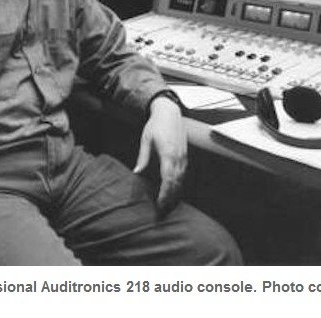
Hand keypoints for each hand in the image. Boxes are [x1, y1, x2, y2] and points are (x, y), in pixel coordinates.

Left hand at [133, 96, 187, 211]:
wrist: (170, 112)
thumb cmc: (155, 125)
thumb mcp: (146, 139)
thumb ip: (143, 157)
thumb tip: (136, 172)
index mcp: (168, 153)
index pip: (168, 178)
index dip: (165, 193)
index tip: (160, 203)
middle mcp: (178, 157)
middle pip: (176, 182)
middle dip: (171, 197)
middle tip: (163, 209)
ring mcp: (183, 156)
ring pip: (182, 179)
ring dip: (176, 192)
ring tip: (168, 203)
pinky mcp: (185, 155)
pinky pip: (183, 173)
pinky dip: (179, 183)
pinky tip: (174, 189)